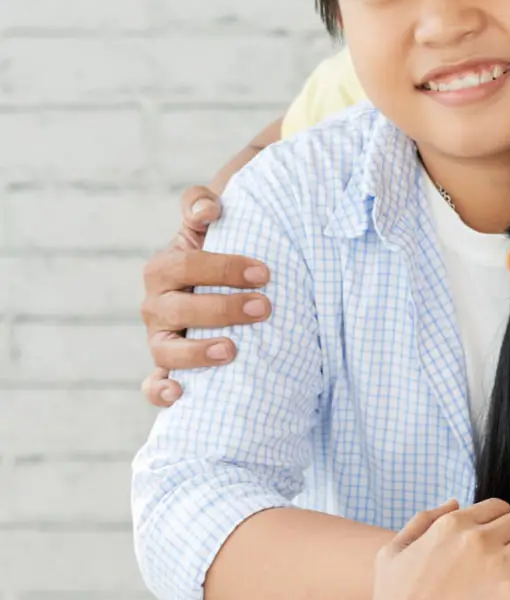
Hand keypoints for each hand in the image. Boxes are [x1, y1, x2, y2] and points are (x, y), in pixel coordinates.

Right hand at [140, 186, 271, 406]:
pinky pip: (154, 386)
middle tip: (265, 307)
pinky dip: (161, 392)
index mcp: (164, 268)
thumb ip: (201, 204)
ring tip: (233, 350)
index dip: (222, 268)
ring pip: (165, 350)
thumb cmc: (219, 255)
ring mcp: (160, 339)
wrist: (221, 291)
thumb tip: (208, 209)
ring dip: (197, 352)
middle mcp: (156, 305)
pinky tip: (180, 395)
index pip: (185, 265)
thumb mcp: (209, 225)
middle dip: (223, 309)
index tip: (265, 272)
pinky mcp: (168, 369)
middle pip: (178, 309)